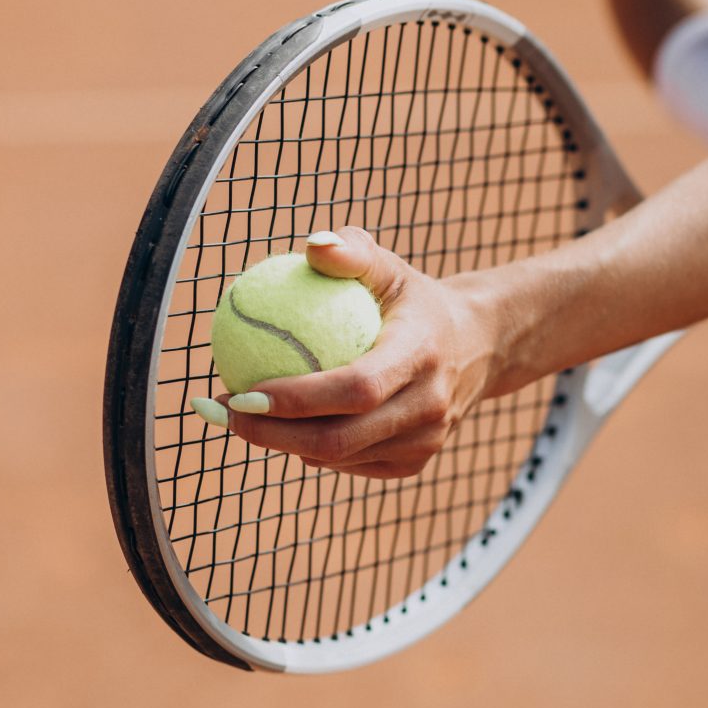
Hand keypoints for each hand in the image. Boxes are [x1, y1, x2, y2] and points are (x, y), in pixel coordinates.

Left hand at [191, 227, 497, 478]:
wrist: (478, 347)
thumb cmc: (415, 301)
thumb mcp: (391, 269)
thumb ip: (353, 252)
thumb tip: (311, 244)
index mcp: (422, 356)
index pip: (356, 388)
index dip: (297, 399)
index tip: (244, 391)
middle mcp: (429, 406)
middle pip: (340, 438)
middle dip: (272, 436)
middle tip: (228, 413)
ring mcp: (426, 442)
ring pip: (340, 458)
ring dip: (285, 444)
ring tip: (243, 418)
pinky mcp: (415, 463)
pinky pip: (350, 464)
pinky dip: (312, 450)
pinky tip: (283, 428)